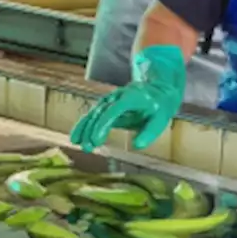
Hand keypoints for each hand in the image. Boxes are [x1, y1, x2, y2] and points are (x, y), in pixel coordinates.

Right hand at [70, 45, 185, 152]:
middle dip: (91, 129)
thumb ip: (149, 132)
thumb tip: (137, 145)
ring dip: (84, 128)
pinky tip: (76, 138)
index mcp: (131, 98)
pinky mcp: (106, 106)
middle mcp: (117, 97)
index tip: (96, 140)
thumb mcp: (160, 120)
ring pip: (93, 113)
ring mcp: (110, 100)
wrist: (157, 90)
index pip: (113, 110)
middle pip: (100, 112)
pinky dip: (83, 126)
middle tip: (87, 147)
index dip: (103, 125)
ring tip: (77, 143)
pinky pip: (92, 115)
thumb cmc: (159, 107)